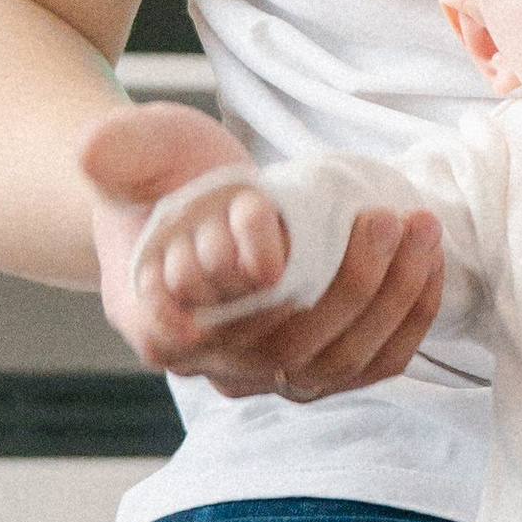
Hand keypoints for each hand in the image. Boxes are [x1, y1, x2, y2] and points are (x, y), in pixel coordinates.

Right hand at [80, 102, 443, 403]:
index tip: (273, 258)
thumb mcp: (137, 147)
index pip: (177, 337)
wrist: (200, 203)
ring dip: (393, 300)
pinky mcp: (317, 368)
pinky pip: (373, 365)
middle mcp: (210, 363)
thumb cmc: (164, 175)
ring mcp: (267, 374)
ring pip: (337, 363)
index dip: (229, 308)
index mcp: (150, 318)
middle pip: (283, 348)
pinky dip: (409, 319)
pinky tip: (428, 261)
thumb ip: (118, 147)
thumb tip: (93, 150)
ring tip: (421, 227)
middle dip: (348, 284)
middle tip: (386, 215)